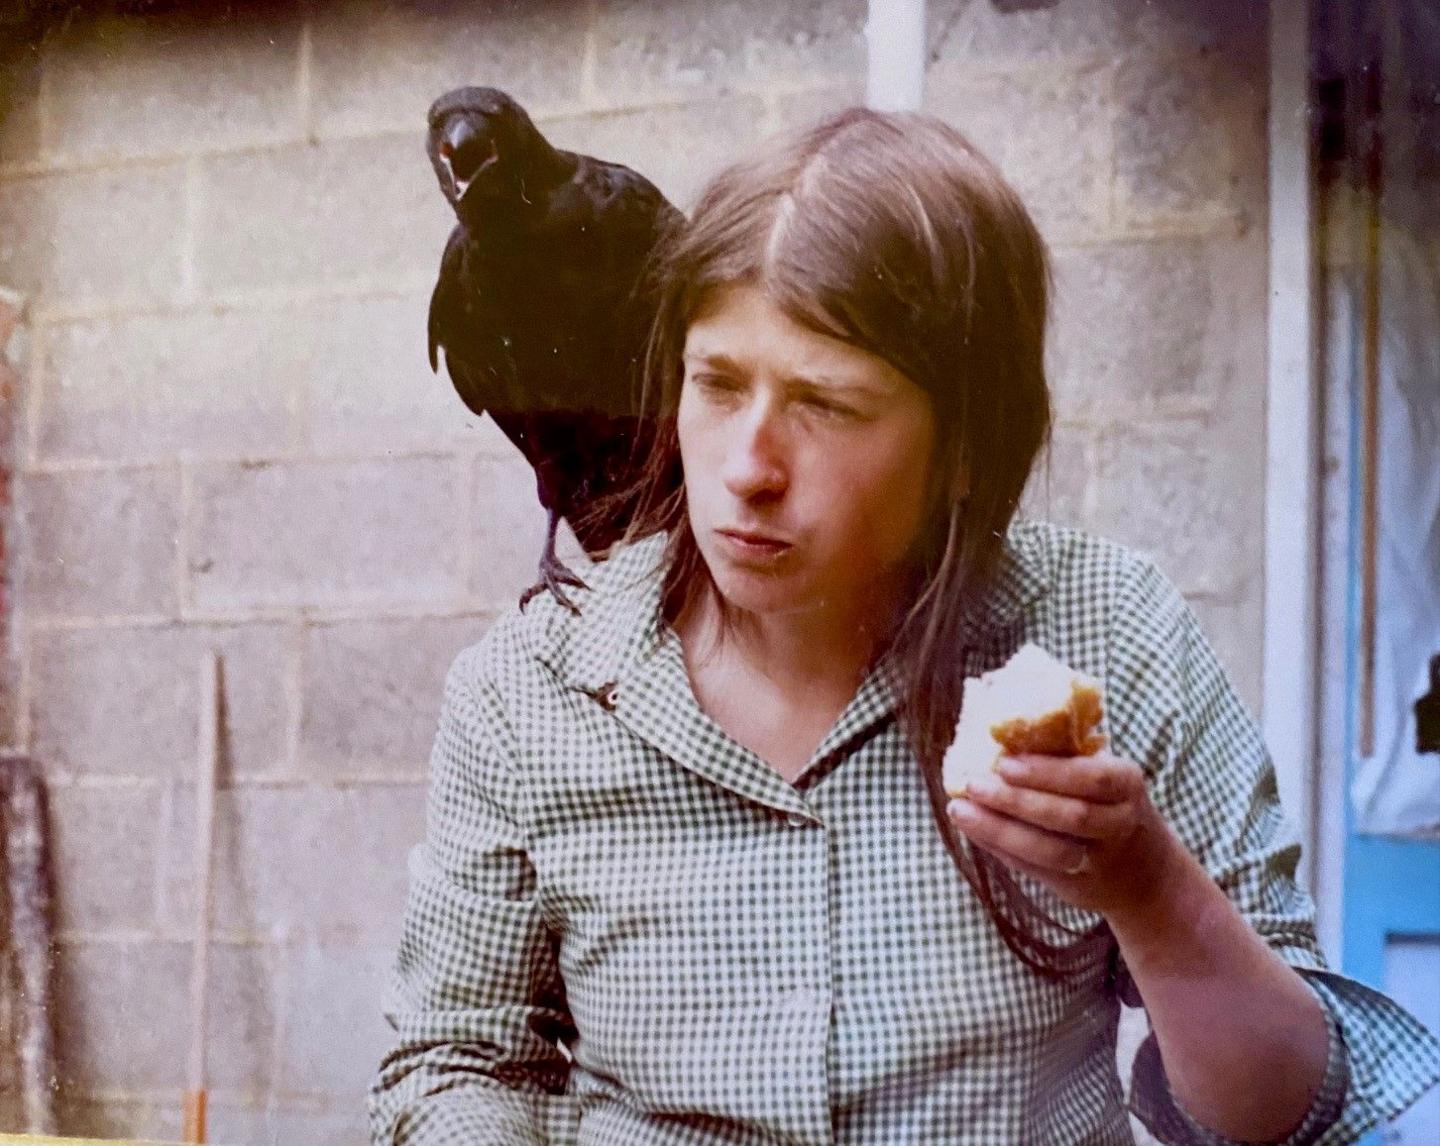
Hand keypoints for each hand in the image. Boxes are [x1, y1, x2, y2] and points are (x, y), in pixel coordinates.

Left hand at [945, 751, 1181, 915]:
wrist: (1146, 872)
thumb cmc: (1109, 803)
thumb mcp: (1106, 775)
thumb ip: (1067, 754)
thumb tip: (1000, 725)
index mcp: (1127, 785)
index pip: (1092, 776)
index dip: (1047, 771)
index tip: (1005, 762)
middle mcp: (1119, 824)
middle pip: (1068, 816)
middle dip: (1016, 800)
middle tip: (973, 784)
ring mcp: (1098, 860)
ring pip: (1049, 850)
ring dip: (999, 829)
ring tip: (960, 810)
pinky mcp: (1075, 886)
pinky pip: (1034, 869)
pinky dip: (999, 848)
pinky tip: (972, 829)